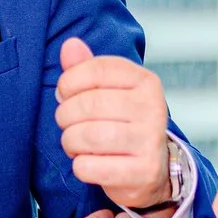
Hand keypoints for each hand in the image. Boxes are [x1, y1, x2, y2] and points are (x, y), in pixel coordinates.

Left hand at [56, 37, 174, 210]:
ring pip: (88, 136)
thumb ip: (87, 69)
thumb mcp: (109, 93)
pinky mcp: (143, 171)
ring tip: (75, 144)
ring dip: (70, 142)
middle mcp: (153, 108)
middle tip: (68, 124)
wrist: (152, 170)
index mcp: (146, 82)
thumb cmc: (123, 126)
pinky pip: (91, 167)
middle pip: (88, 104)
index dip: (68, 82)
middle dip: (65, 116)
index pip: (96, 70)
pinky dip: (80, 166)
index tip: (64, 94)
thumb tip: (70, 45)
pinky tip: (88, 163)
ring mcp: (151, 141)